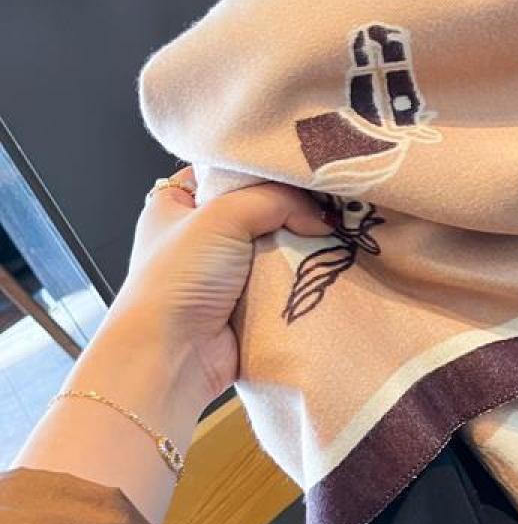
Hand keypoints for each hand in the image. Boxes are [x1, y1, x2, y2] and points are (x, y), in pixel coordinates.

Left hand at [16, 169, 330, 523]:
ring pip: (278, 246)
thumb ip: (275, 200)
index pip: (227, 172)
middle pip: (261, 209)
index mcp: (177, 203)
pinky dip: (303, 278)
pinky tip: (330, 267)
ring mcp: (226, 272)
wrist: (173, 355)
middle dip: (293, 210)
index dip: (264, 169)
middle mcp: (201, 235)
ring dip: (303, 246)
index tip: (304, 168)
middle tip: (332, 202)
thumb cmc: (178, 279)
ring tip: (339, 234)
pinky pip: (285, 282)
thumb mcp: (222, 217)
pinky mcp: (249, 303)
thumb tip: (321, 215)